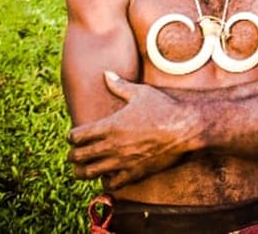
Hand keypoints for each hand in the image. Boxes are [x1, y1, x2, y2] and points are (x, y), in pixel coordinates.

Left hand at [66, 71, 200, 188]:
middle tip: (75, 154)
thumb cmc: (164, 108)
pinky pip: (112, 184)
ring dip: (82, 171)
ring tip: (82, 169)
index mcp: (110, 126)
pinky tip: (108, 176)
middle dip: (73, 155)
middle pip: (78, 156)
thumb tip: (106, 73)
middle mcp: (112, 146)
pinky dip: (106, 182)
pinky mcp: (135, 172)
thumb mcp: (140, 92)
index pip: (77, 136)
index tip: (74, 136)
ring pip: (90, 173)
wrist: (185, 128)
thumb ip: (120, 85)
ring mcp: (123, 161)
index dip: (71, 136)